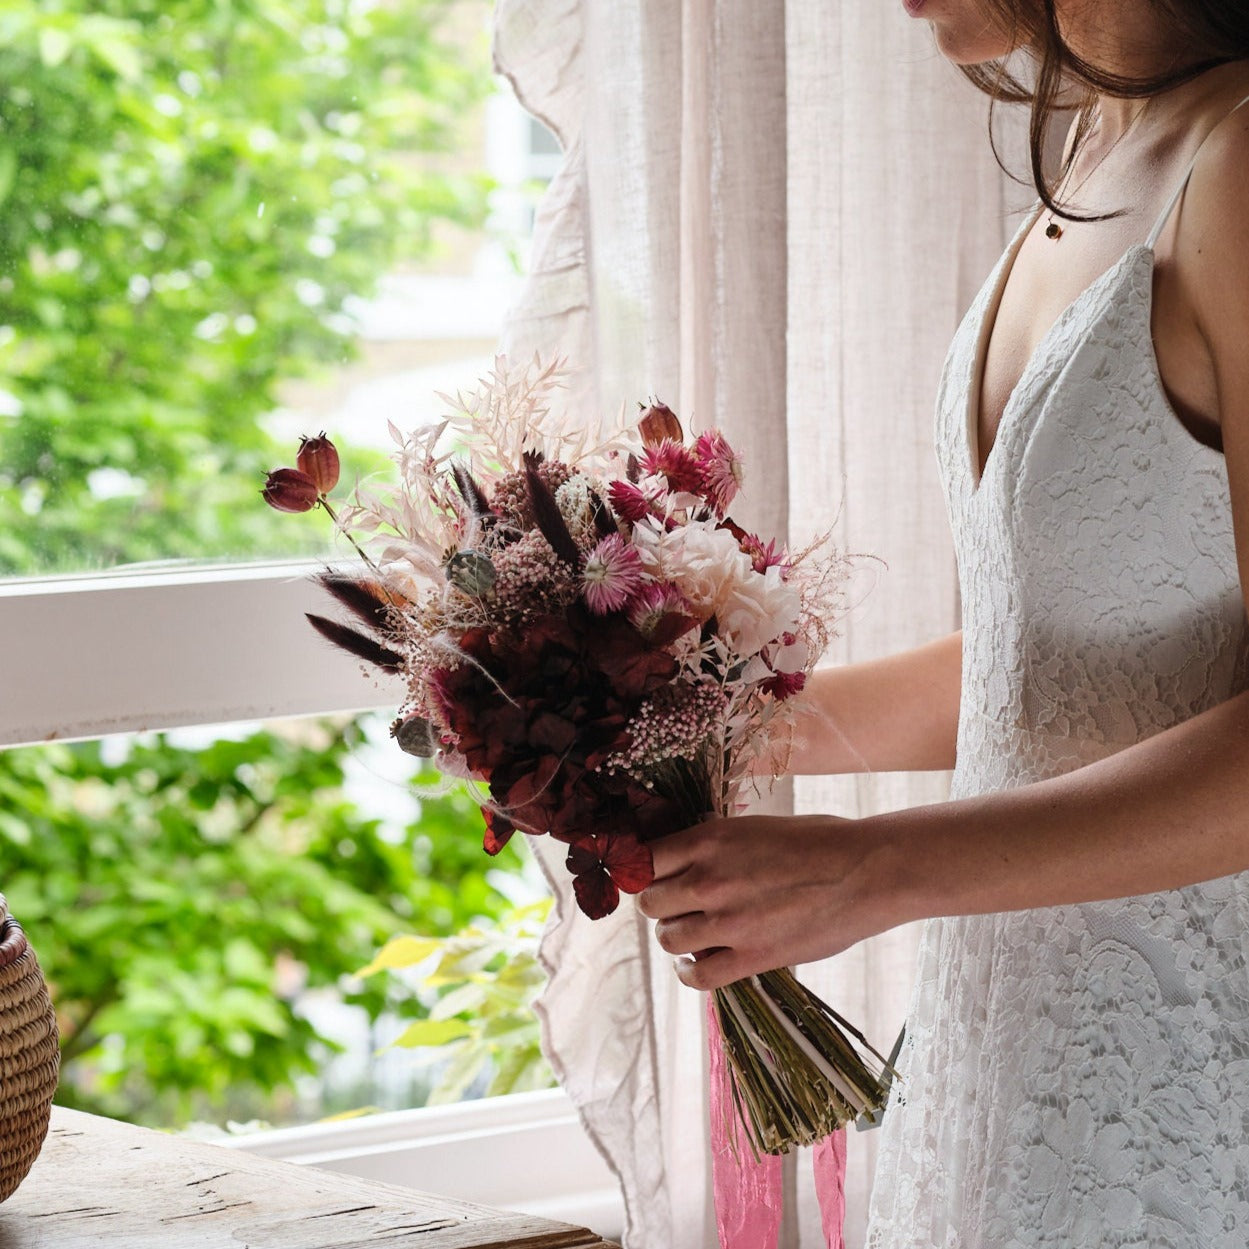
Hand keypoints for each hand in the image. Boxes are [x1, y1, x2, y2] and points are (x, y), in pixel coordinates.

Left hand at [636, 811, 911, 990]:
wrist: (866, 871)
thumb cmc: (818, 841)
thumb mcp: (754, 827)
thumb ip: (715, 846)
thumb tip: (684, 862)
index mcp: (709, 839)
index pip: (643, 861)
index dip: (643, 872)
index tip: (651, 879)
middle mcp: (709, 879)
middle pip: (649, 903)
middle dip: (660, 905)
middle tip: (677, 906)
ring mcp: (729, 921)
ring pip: (667, 939)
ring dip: (675, 937)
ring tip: (691, 934)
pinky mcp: (752, 957)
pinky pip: (698, 977)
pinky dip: (689, 973)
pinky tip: (695, 965)